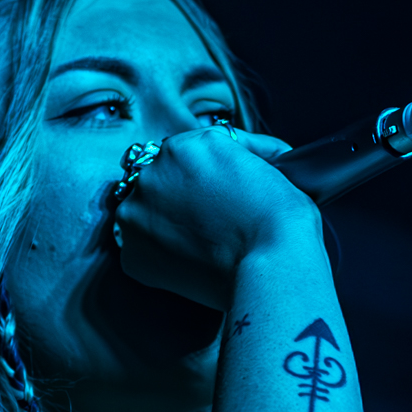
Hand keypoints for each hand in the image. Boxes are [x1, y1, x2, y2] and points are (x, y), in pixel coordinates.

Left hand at [112, 125, 320, 309]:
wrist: (271, 266)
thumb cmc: (280, 221)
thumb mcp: (267, 164)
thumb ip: (242, 150)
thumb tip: (240, 149)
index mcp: (186, 145)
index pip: (181, 155)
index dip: (196, 177)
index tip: (208, 196)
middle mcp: (154, 171)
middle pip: (158, 181)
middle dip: (176, 198)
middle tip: (204, 223)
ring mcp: (137, 212)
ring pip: (143, 214)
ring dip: (161, 225)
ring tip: (194, 246)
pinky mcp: (131, 252)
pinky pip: (139, 250)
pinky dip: (157, 257)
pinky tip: (185, 263)